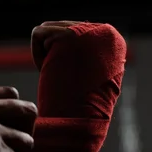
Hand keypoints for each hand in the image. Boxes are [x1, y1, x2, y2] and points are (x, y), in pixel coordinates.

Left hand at [23, 21, 126, 151]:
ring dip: (46, 56)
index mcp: (114, 39)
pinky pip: (38, 33)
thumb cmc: (82, 106)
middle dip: (55, 56)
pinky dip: (37, 54)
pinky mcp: (68, 34)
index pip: (76, 33)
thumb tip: (77, 36)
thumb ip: (87, 51)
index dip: (66, 58)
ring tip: (59, 76)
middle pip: (60, 29)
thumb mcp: (91, 72)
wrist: (79, 122)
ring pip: (48, 31)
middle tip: (64, 79)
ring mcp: (88, 30)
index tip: (73, 78)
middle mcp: (105, 30)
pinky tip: (50, 71)